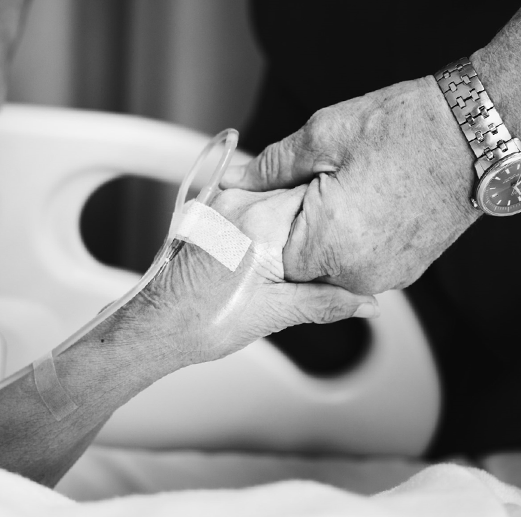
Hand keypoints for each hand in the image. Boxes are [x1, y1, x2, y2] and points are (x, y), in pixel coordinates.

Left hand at [130, 186, 377, 364]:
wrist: (156, 326)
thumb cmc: (201, 322)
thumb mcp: (274, 314)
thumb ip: (324, 301)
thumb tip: (365, 302)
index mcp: (260, 223)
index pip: (318, 198)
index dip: (338, 217)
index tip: (350, 238)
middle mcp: (239, 204)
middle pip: (298, 195)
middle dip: (318, 221)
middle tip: (328, 256)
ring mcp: (223, 205)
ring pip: (277, 199)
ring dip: (294, 222)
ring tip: (295, 260)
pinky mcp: (213, 213)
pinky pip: (255, 205)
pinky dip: (272, 223)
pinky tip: (271, 253)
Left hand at [222, 77, 481, 293]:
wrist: (478, 132)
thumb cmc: (406, 128)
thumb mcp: (323, 136)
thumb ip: (270, 167)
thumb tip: (236, 180)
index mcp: (329, 246)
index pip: (269, 257)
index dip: (266, 224)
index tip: (274, 196)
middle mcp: (359, 274)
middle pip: (300, 266)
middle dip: (294, 230)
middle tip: (312, 184)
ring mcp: (388, 276)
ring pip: (331, 266)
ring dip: (325, 235)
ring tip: (345, 188)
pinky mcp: (408, 269)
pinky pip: (361, 264)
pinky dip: (353, 240)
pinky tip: (364, 202)